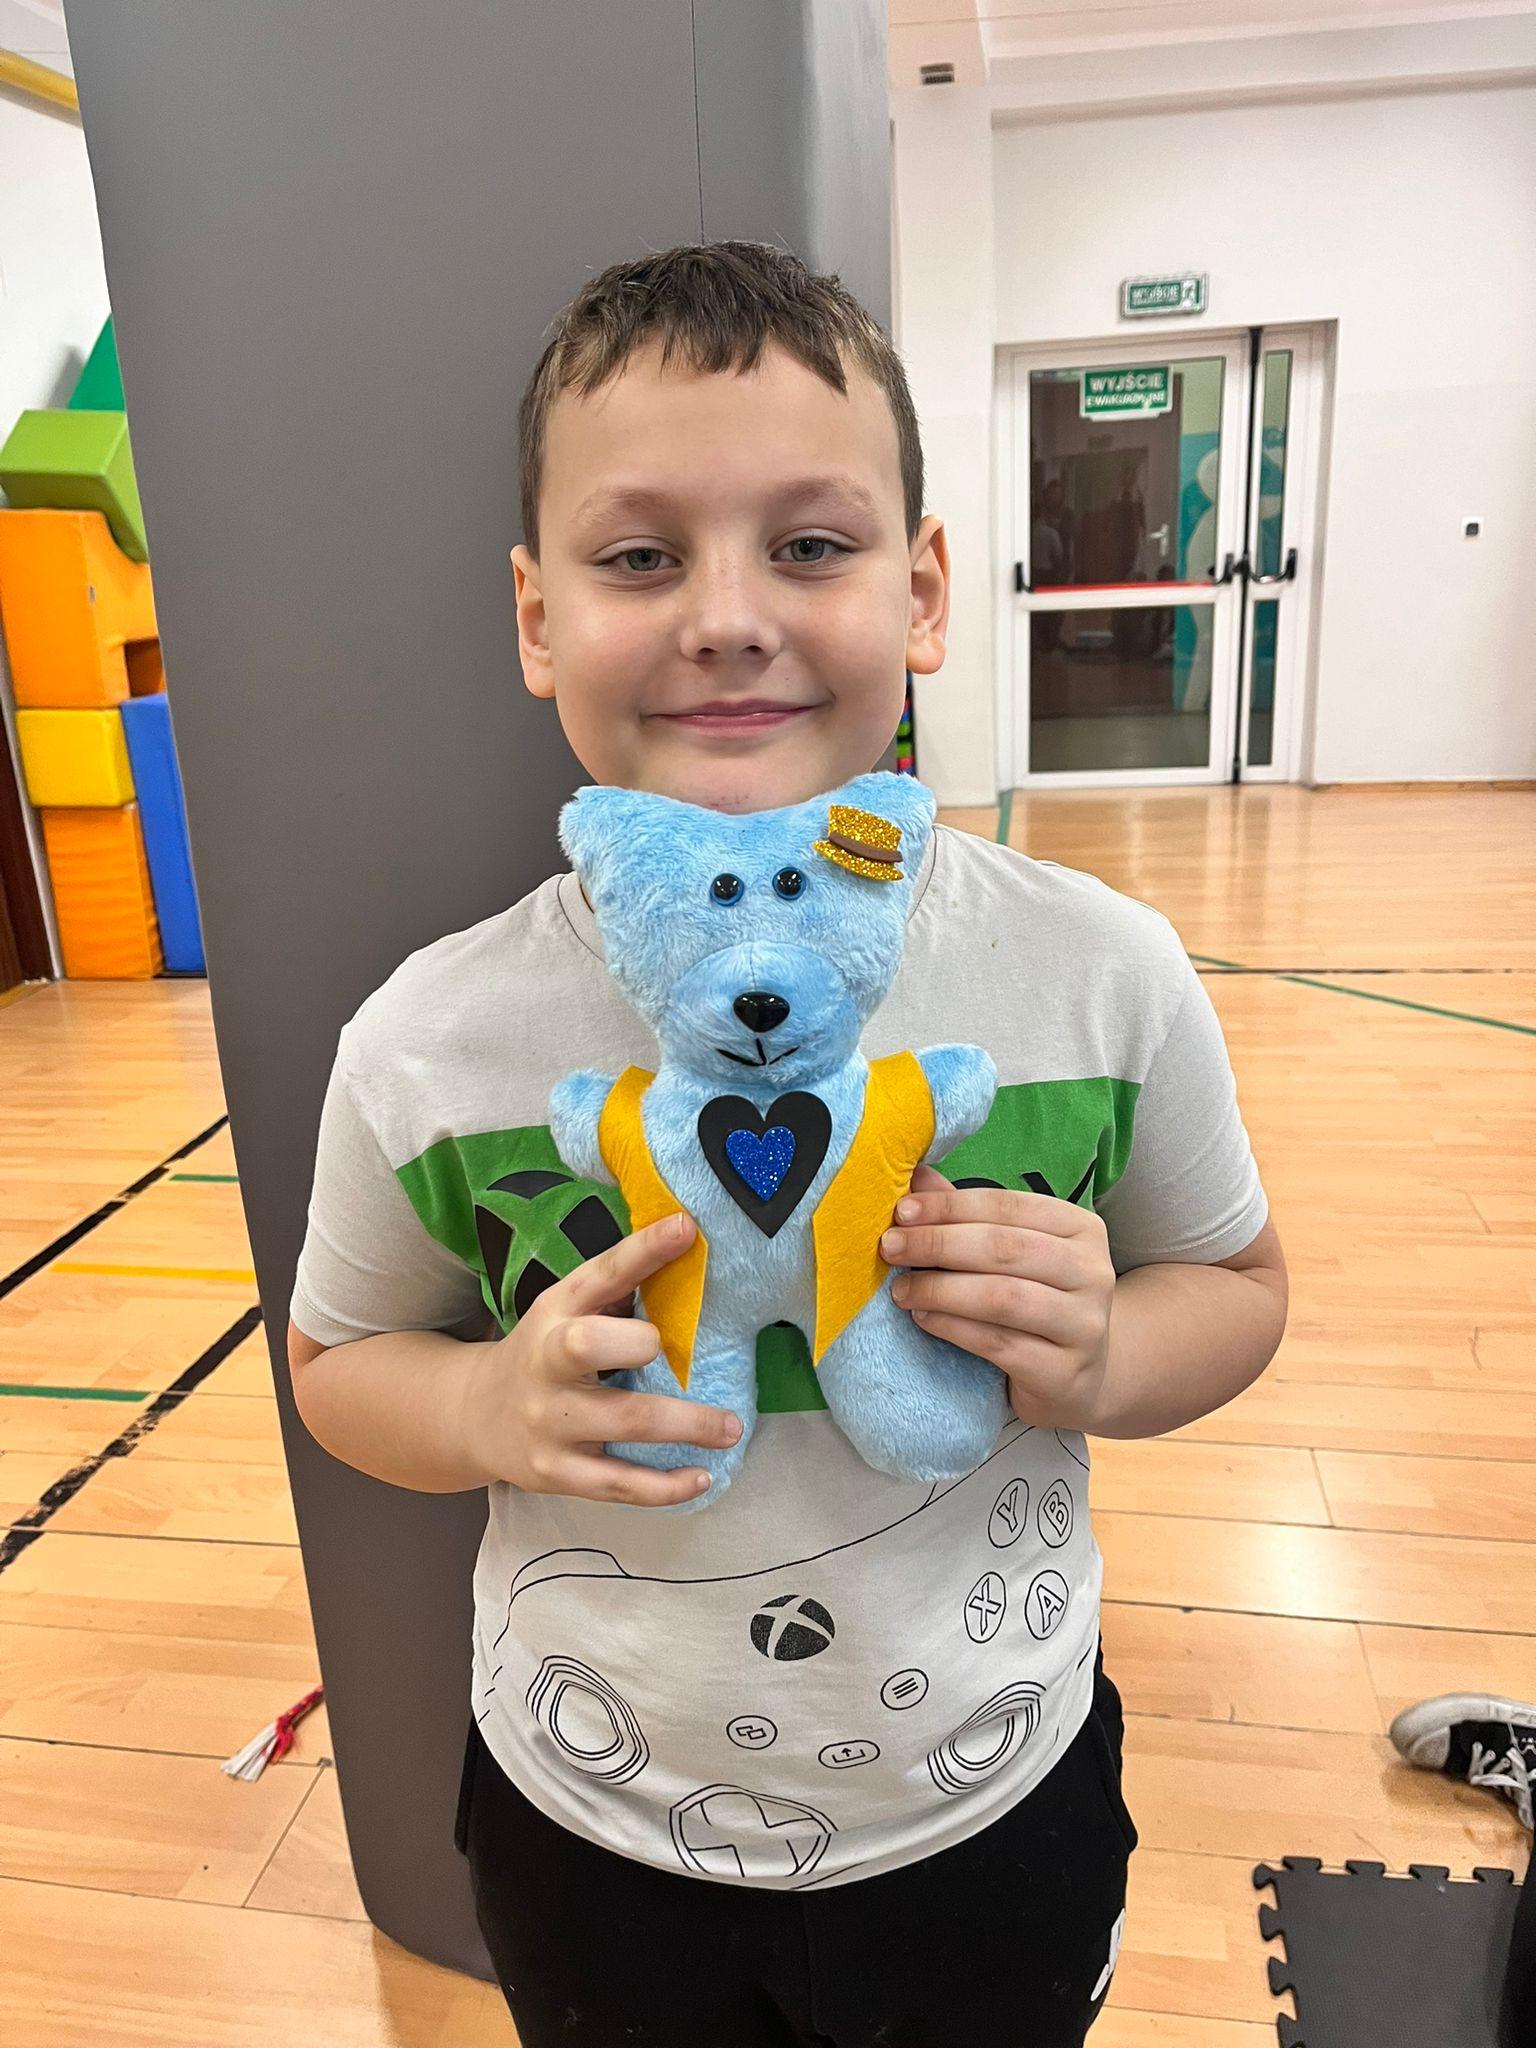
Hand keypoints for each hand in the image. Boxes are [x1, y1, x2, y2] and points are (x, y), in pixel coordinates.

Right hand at [463, 1211, 742, 1505]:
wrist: (472, 1416)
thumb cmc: (542, 1354)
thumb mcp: (564, 1311)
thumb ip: (615, 1289)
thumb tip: (685, 1244)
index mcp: (553, 1313)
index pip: (598, 1275)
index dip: (641, 1251)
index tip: (685, 1228)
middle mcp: (545, 1363)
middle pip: (590, 1345)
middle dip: (642, 1344)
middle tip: (689, 1357)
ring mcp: (549, 1422)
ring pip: (624, 1422)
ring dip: (687, 1426)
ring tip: (731, 1428)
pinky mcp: (556, 1473)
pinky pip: (618, 1484)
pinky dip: (665, 1487)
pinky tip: (701, 1477)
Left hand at [879, 1162, 1114, 1430]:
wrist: (1076, 1377)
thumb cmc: (1036, 1300)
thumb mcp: (1013, 1253)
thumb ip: (969, 1216)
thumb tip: (917, 1175)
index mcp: (1082, 1228)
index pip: (1008, 1207)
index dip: (950, 1207)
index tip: (902, 1212)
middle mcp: (1092, 1272)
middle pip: (1005, 1248)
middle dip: (938, 1244)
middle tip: (890, 1247)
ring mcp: (1084, 1324)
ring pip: (1001, 1297)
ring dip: (940, 1289)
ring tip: (901, 1290)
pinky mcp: (1064, 1371)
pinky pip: (998, 1343)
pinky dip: (953, 1327)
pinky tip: (923, 1319)